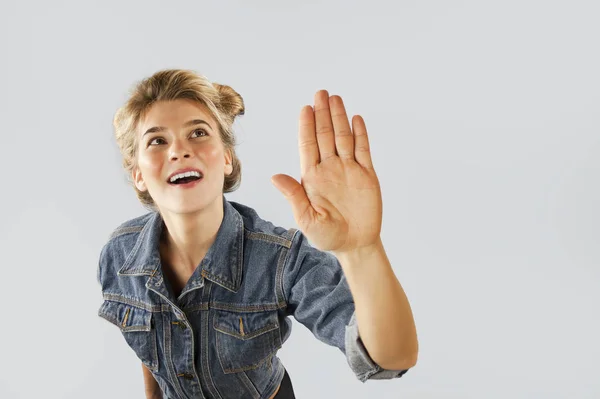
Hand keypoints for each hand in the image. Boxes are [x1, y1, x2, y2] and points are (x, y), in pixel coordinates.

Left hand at [271, 90, 382, 254]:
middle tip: (320, 93)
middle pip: (325, 136)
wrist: (355, 244)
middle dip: (323, 114)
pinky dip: (360, 134)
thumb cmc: (327, 236)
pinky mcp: (367, 174)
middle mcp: (330, 168)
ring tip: (335, 99)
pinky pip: (363, 150)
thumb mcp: (307, 219)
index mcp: (312, 177)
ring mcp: (349, 169)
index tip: (306, 108)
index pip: (308, 146)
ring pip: (343, 138)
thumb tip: (275, 177)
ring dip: (339, 118)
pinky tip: (356, 119)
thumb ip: (294, 196)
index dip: (307, 127)